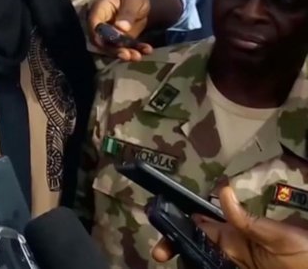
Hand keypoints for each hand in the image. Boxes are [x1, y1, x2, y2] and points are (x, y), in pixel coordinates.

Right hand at [87, 0, 152, 61]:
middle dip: (114, 50)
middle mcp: (101, 24)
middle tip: (127, 55)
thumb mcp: (133, 0)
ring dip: (125, 53)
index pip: (94, 25)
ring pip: (113, 48)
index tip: (113, 43)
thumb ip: (127, 12)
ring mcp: (109, 35)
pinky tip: (147, 50)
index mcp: (99, 10)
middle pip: (101, 40)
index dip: (100, 36)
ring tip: (137, 56)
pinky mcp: (120, 42)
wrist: (141, 2)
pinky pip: (125, 48)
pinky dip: (135, 50)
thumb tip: (121, 28)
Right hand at [152, 187, 307, 268]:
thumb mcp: (280, 237)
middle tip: (159, 255)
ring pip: (199, 262)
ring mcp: (233, 267)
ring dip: (184, 260)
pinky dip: (198, 267)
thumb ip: (249, 220)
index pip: (198, 225)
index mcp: (235, 235)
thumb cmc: (306, 254)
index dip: (177, 223)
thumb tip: (223, 190)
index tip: (159, 221)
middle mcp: (229, 253)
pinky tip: (187, 266)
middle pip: (192, 247)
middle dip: (173, 246)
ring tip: (171, 261)